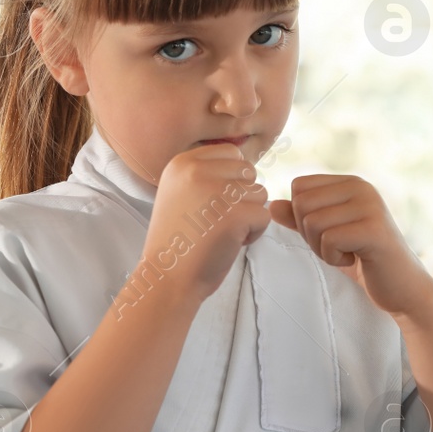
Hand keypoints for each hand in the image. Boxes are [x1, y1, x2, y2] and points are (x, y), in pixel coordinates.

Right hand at [144, 144, 270, 301]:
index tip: (212, 204)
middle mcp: (198, 170)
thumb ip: (206, 174)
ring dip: (248, 216)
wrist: (167, 278)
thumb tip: (246, 166)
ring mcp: (217, 192)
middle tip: (218, 221)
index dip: (232, 180)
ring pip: (260, 193)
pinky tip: (229, 243)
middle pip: (248, 172)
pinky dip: (253, 233)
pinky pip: (264, 216)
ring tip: (221, 232)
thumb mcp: (180, 192)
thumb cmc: (179, 240)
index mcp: (183, 163)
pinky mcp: (235, 215)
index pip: (231, 153)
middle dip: (242, 198)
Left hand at [268, 175, 432, 318]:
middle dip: (309, 234)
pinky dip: (334, 257)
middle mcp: (361, 187)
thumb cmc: (363, 259)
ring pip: (312, 222)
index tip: (328, 232)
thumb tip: (272, 205)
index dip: (301, 216)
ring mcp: (370, 206)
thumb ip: (300, 218)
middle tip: (337, 246)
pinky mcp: (374, 229)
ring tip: (348, 252)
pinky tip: (355, 259)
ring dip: (322, 248)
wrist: (402, 287)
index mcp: (350, 182)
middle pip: (301, 203)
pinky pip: (329, 239)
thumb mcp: (326, 235)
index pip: (299, 186)